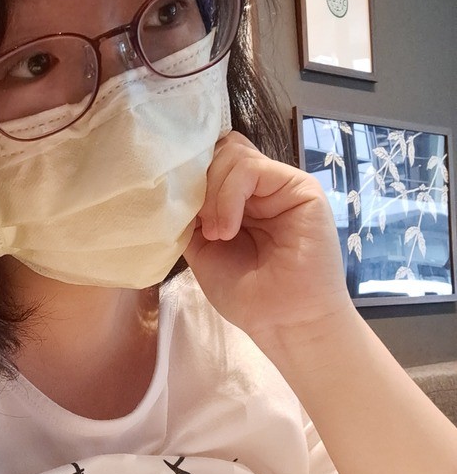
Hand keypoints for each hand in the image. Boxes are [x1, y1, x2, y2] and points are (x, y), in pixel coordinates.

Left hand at [185, 132, 353, 350]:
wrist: (284, 322)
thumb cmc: (247, 296)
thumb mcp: (202, 251)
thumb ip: (191, 216)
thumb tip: (174, 186)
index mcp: (239, 201)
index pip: (210, 162)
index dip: (188, 177)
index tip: (177, 213)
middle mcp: (260, 188)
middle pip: (219, 151)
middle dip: (198, 184)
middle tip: (199, 227)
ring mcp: (279, 185)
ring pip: (231, 154)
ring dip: (212, 194)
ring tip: (215, 234)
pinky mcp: (299, 187)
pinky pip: (250, 169)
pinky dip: (228, 197)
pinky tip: (226, 230)